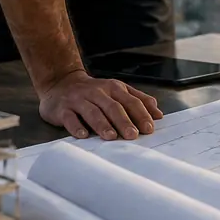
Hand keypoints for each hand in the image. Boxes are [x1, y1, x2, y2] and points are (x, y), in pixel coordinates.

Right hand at [39, 68, 163, 140]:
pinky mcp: (63, 109)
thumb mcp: (118, 91)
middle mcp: (97, 92)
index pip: (131, 101)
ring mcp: (79, 100)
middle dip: (124, 121)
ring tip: (111, 137)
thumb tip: (158, 115)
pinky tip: (83, 135)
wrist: (60, 82)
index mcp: (114, 88)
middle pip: (113, 107)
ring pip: (93, 112)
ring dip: (103, 124)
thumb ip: (138, 100)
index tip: (149, 129)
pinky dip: (76, 126)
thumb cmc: (94, 92)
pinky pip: (70, 118)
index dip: (141, 115)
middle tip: (133, 135)